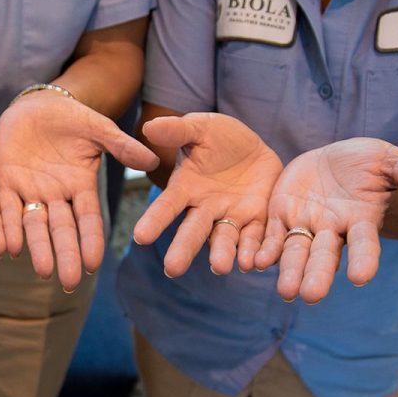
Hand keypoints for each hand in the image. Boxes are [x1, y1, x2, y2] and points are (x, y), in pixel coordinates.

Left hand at [0, 92, 157, 290]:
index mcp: (81, 187)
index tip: (94, 265)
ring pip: (34, 225)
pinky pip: (6, 208)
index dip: (91, 241)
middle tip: (69, 282)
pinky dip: (7, 226)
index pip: (88, 219)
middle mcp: (56, 196)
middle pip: (62, 231)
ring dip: (38, 249)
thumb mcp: (98, 129)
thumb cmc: (72, 118)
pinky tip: (10, 247)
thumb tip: (153, 160)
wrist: (37, 105)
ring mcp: (31, 191)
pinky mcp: (6, 182)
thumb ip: (121, 146)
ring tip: (43, 272)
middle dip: (66, 255)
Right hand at [133, 113, 283, 275]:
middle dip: (183, 249)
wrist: (255, 149)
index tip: (140, 237)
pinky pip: (256, 238)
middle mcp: (205, 208)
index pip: (166, 206)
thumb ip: (177, 130)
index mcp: (185, 188)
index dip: (154, 221)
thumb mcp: (200, 128)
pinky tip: (254, 263)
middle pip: (192, 231)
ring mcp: (231, 216)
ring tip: (220, 267)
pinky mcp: (258, 219)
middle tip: (172, 269)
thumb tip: (149, 127)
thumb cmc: (220, 138)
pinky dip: (254, 251)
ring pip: (224, 239)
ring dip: (222, 254)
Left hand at [254, 138, 397, 302]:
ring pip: (295, 252)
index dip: (364, 260)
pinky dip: (263, 251)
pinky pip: (270, 237)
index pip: (365, 244)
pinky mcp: (281, 216)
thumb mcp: (388, 162)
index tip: (360, 278)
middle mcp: (332, 230)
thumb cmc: (369, 164)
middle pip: (324, 257)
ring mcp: (305, 225)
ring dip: (289, 272)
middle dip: (317, 276)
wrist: (337, 160)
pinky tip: (254, 263)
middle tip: (310, 296)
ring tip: (285, 292)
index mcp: (361, 220)